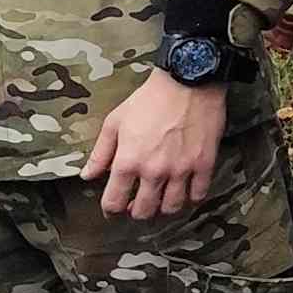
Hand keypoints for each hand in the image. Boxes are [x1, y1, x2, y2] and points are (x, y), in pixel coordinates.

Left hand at [82, 71, 227, 221]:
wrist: (188, 81)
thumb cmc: (150, 99)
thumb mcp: (115, 122)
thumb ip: (101, 153)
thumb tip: (87, 175)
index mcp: (128, 162)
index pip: (114, 203)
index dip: (110, 209)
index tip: (113, 207)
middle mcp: (154, 171)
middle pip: (144, 211)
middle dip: (137, 211)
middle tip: (138, 204)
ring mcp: (181, 169)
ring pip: (171, 208)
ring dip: (163, 208)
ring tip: (161, 198)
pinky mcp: (204, 164)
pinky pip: (198, 194)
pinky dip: (191, 197)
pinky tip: (185, 190)